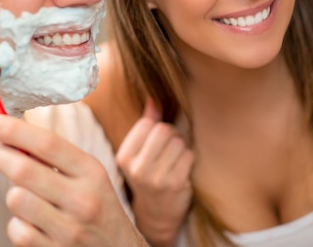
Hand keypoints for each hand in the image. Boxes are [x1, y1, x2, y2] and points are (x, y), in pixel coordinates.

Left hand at [0, 114, 147, 246]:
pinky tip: (32, 222)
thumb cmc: (99, 208)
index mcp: (91, 172)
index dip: (15, 130)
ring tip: (24, 194)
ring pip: (16, 199)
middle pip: (24, 170)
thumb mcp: (90, 177)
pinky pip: (17, 230)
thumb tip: (16, 135)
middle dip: (0, 155)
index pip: (48, 143)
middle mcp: (82, 199)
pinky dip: (18, 224)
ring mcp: (69, 228)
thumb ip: (59, 158)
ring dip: (14, 194)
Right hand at [116, 100, 193, 246]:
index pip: (147, 124)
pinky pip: (188, 156)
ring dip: (181, 148)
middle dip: (172, 135)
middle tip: (170, 149)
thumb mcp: (139, 152)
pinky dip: (188, 159)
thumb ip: (146, 124)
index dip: (158, 128)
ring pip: (178, 142)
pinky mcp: (175, 185)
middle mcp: (136, 168)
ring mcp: (155, 178)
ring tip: (174, 161)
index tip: (157, 142)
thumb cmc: (148, 175)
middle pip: (164, 130)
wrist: (156, 214)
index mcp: (124, 157)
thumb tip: (153, 98)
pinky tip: (181, 171)